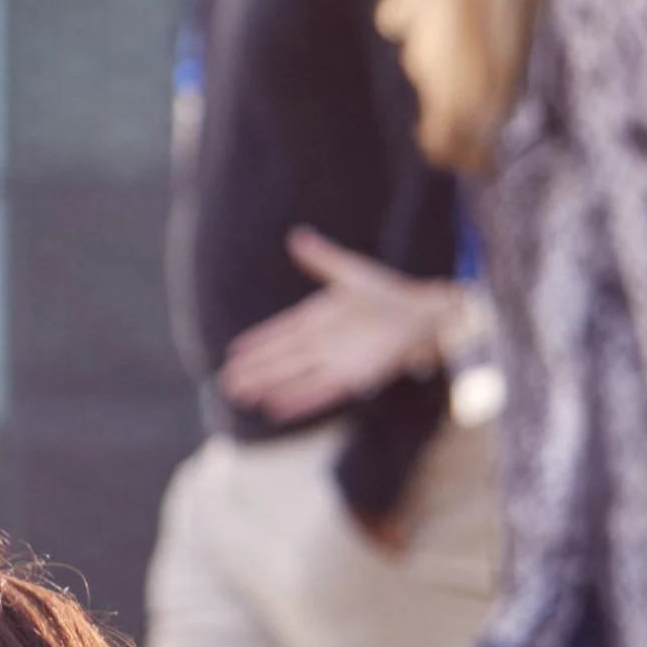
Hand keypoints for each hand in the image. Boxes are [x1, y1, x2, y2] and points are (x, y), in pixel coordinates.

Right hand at [215, 229, 471, 423]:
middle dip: (254, 370)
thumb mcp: (351, 272)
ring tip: (241, 397)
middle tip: (225, 381)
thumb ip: (322, 258)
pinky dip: (298, 400)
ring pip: (292, 377)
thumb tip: (296, 236)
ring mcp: (333, 362)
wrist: (421, 315)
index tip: (234, 351)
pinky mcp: (351, 377)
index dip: (257, 342)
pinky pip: (318, 391)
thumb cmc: (389, 293)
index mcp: (316, 318)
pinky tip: (275, 409)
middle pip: (279, 360)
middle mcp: (320, 344)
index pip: (280, 333)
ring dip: (267, 387)